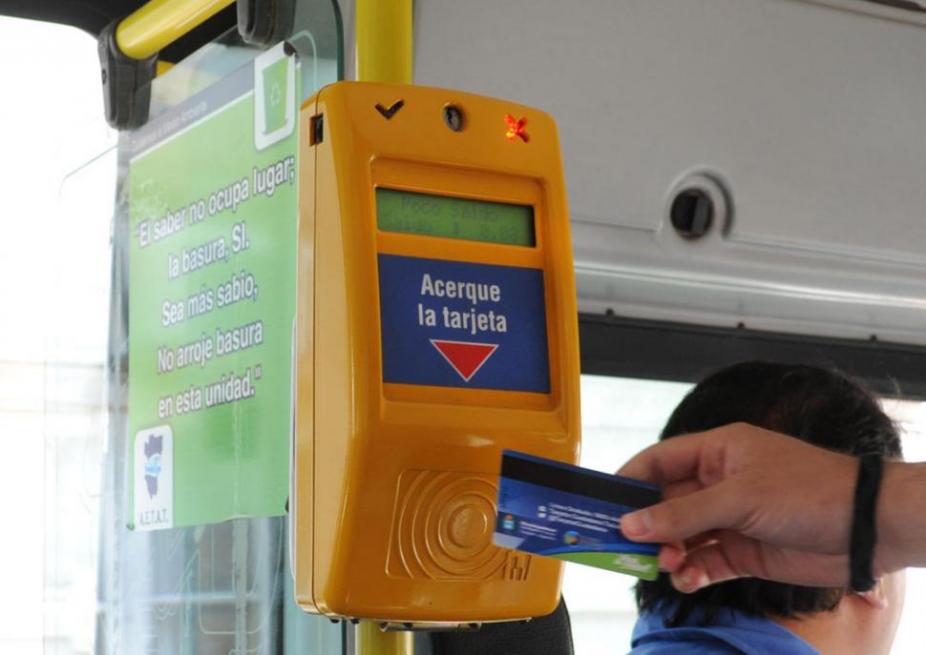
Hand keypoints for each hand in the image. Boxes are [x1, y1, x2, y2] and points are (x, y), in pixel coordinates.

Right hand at [617, 423, 873, 591]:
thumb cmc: (808, 490)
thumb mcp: (738, 497)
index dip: (630, 479)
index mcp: (718, 452)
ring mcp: (732, 519)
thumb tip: (631, 524)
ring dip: (670, 551)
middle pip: (667, 503)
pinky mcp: (745, 551)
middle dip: (647, 525)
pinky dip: (692, 572)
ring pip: (683, 536)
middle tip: (625, 545)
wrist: (864, 528)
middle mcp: (720, 483)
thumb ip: (682, 514)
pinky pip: (705, 562)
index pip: (660, 460)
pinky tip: (689, 578)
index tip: (604, 501)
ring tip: (667, 563)